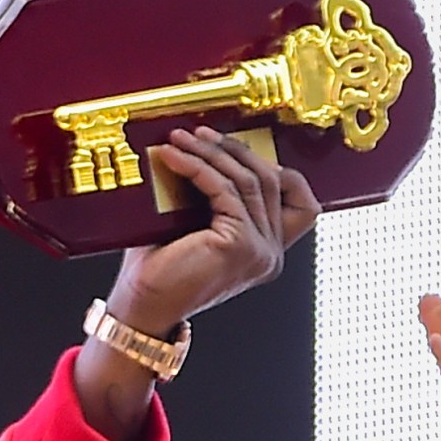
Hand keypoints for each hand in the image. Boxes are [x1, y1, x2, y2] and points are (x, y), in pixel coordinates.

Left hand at [107, 126, 321, 331]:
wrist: (142, 307)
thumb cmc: (159, 272)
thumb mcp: (197, 225)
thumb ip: (215, 197)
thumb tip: (207, 149)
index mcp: (265, 252)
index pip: (298, 199)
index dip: (270, 165)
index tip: (231, 147)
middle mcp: (270, 253)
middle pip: (271, 180)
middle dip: (233, 150)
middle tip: (200, 134)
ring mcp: (260, 251)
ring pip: (248, 180)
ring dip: (212, 153)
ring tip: (182, 140)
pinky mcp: (240, 244)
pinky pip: (225, 190)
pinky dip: (197, 167)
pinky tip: (173, 157)